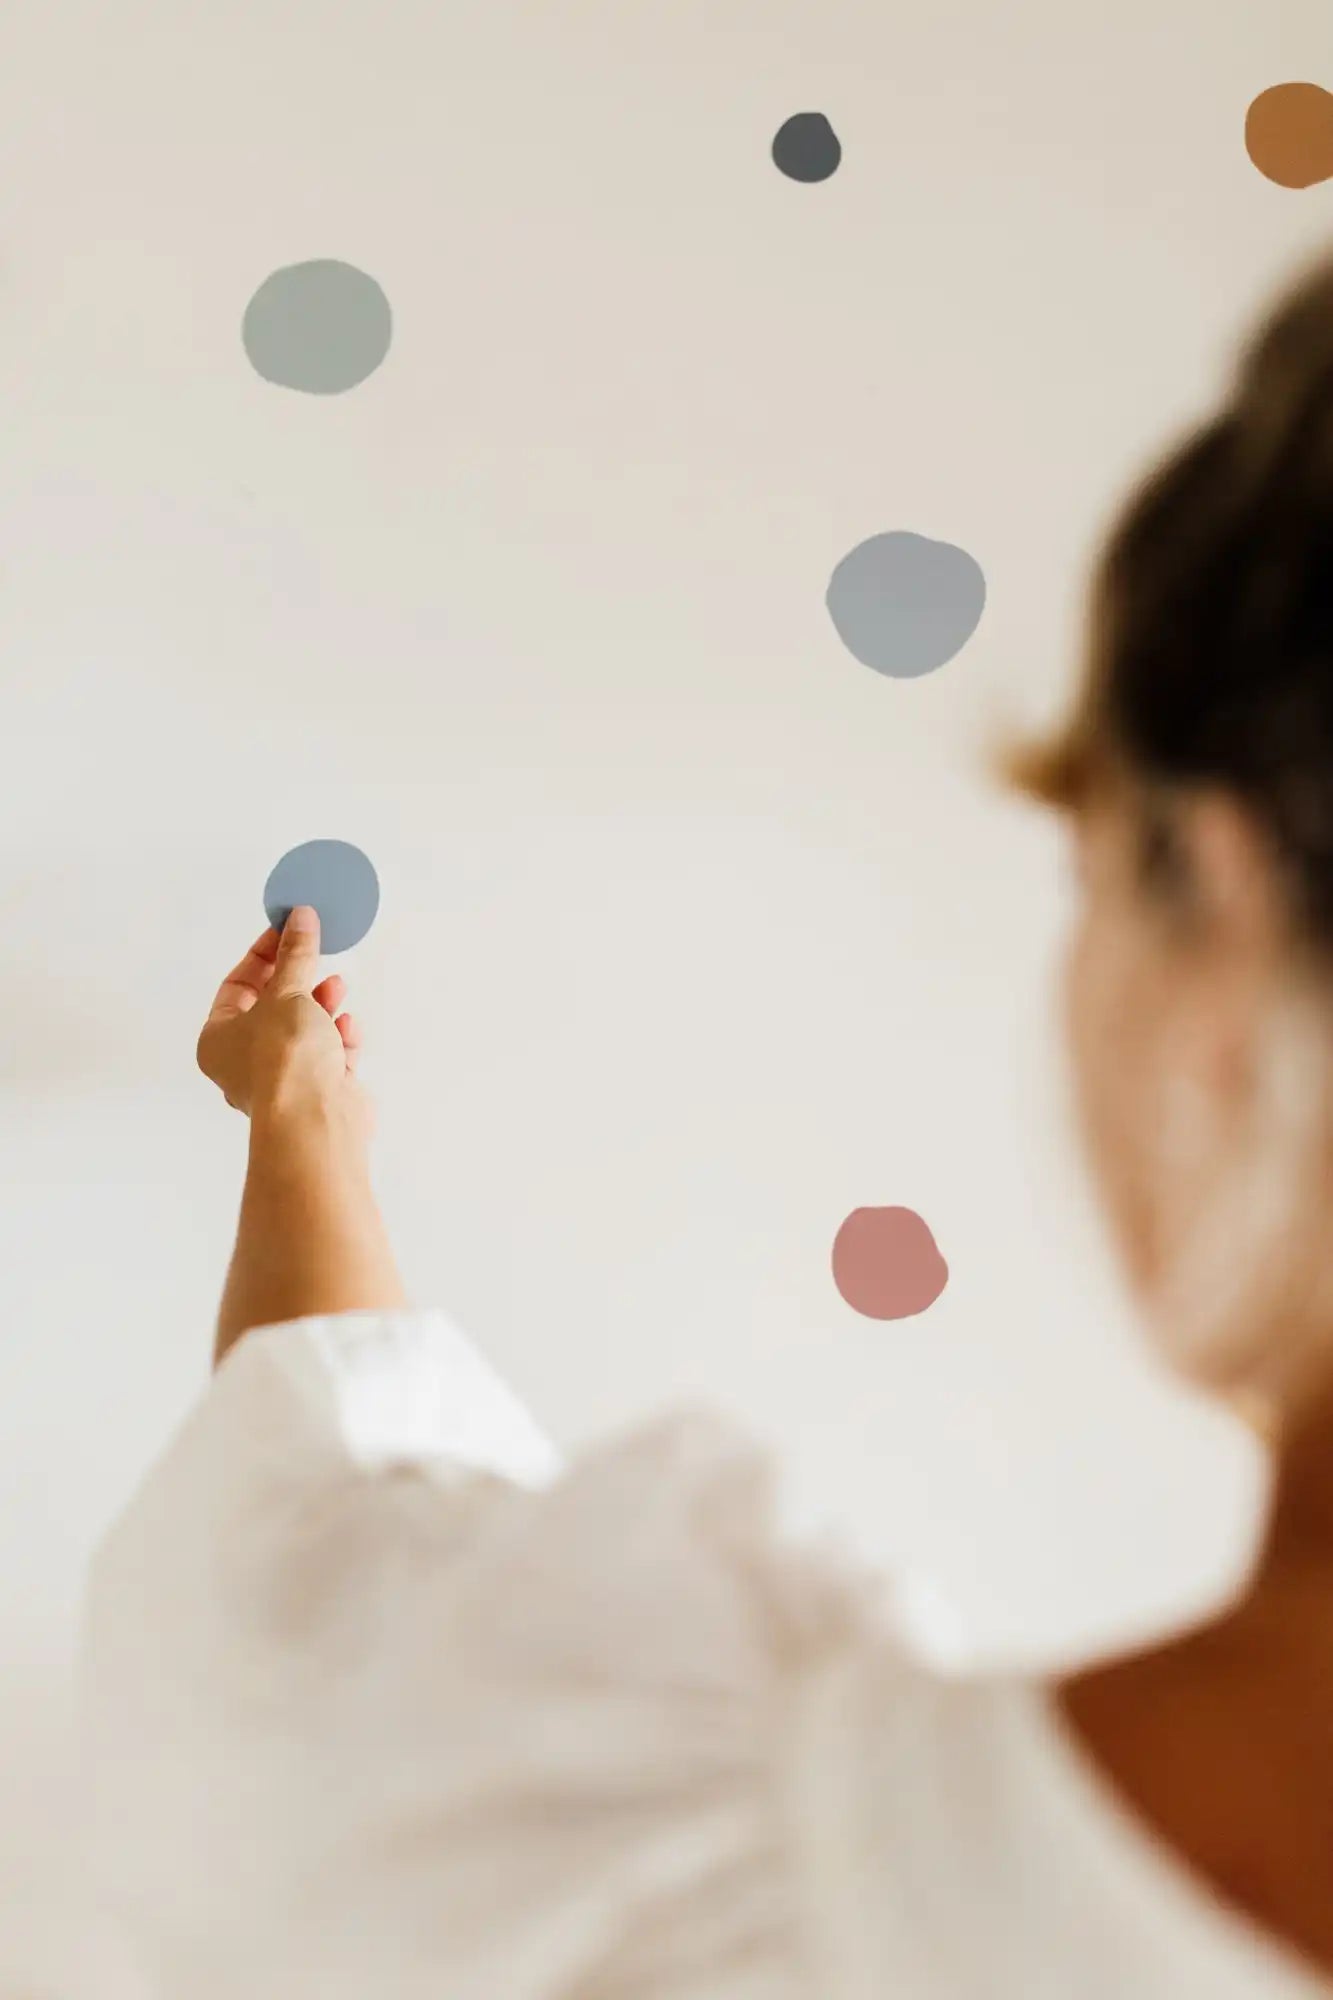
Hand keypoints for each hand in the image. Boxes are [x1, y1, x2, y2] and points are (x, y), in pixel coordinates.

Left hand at [196, 907, 369, 1135]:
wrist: (316, 1121)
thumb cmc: (285, 1057)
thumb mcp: (287, 991)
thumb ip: (297, 953)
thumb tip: (301, 916)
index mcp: (218, 1039)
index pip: (237, 984)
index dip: (264, 953)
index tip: (290, 928)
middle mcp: (244, 1062)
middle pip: (272, 1006)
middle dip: (300, 980)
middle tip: (318, 955)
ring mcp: (282, 1080)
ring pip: (303, 1030)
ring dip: (322, 1006)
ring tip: (337, 990)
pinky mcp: (316, 1093)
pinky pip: (327, 1055)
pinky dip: (338, 1039)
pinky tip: (347, 1029)